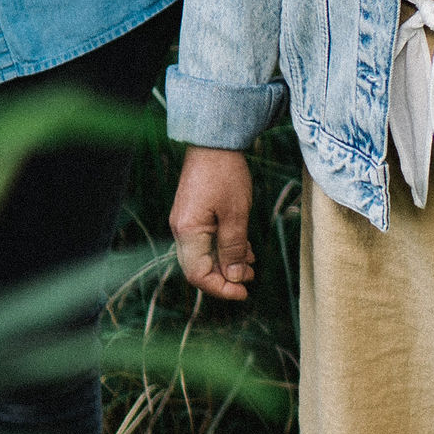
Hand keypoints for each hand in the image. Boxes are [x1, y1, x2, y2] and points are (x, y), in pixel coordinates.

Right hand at [170, 146, 257, 302]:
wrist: (213, 141)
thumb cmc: (225, 174)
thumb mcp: (236, 213)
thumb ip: (234, 247)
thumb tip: (235, 277)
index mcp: (188, 232)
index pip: (198, 275)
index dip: (220, 288)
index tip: (244, 292)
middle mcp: (181, 230)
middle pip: (198, 268)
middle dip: (225, 277)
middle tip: (251, 280)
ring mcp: (185, 222)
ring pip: (204, 254)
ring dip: (227, 263)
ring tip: (252, 265)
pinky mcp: (193, 214)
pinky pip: (206, 240)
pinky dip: (224, 247)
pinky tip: (245, 248)